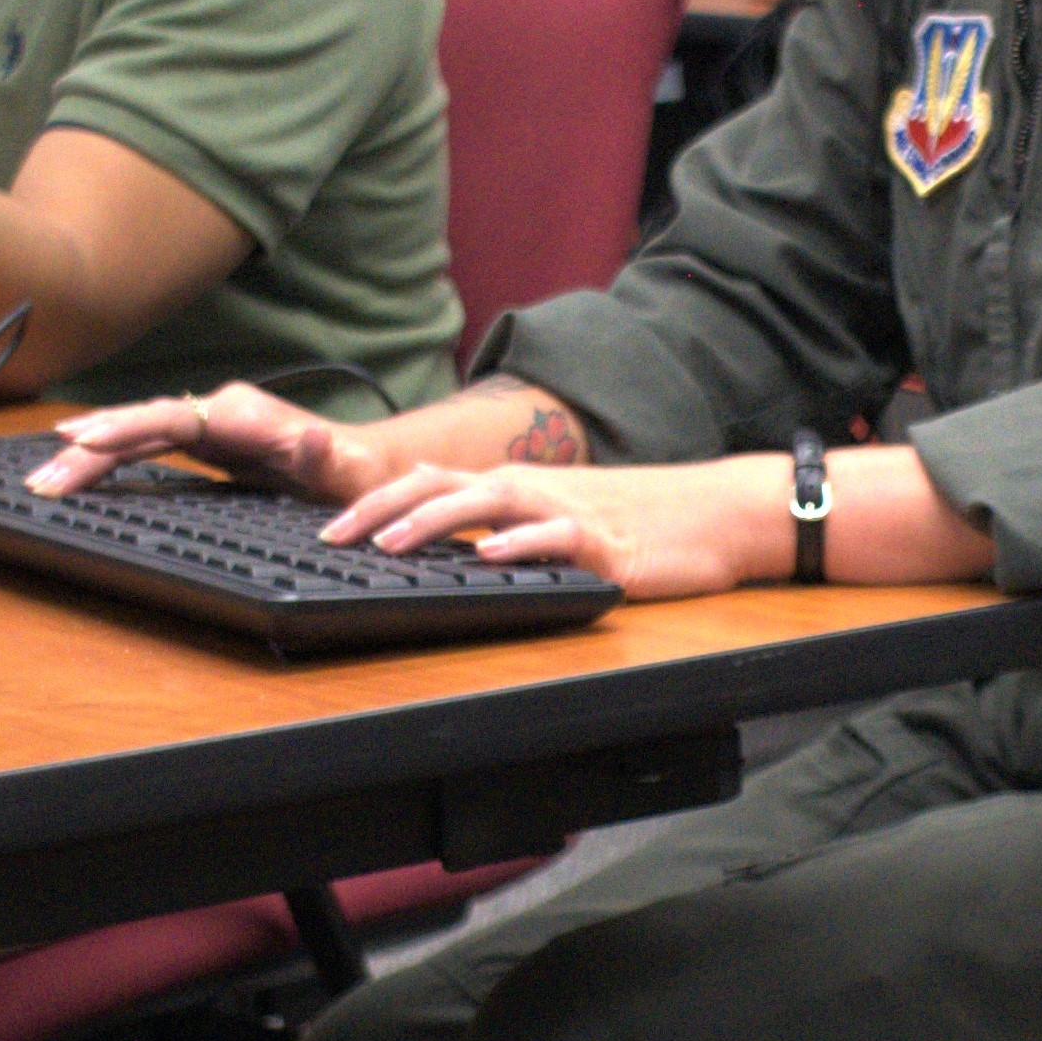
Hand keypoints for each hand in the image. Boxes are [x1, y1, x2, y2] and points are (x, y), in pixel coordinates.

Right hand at [23, 382, 378, 503]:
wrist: (361, 466)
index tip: (87, 439)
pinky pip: (148, 445)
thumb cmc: (350, 473)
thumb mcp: (342, 469)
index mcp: (240, 415)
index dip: (127, 428)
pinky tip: (80, 460)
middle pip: (142, 424)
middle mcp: (218, 412)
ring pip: (137, 433)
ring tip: (44, 477)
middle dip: (91, 447)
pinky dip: (112, 454)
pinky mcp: (204, 443)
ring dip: (91, 454)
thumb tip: (307, 436)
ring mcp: (208, 425)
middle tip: (46, 476)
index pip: (171, 418)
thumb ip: (319, 455)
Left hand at [330, 454, 775, 600]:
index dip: (374, 503)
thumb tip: (451, 557)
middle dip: (379, 510)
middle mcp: (528, 488)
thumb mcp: (557, 523)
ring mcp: (563, 509)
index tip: (329, 529)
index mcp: (512, 486)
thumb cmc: (636, 522)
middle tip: (332, 539)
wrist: (712, 514)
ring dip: (432, 521)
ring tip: (390, 546)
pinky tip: (490, 557)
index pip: (427, 483)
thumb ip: (506, 532)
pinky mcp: (601, 539)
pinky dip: (518, 543)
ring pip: (485, 502)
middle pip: (439, 485)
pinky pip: (554, 536)